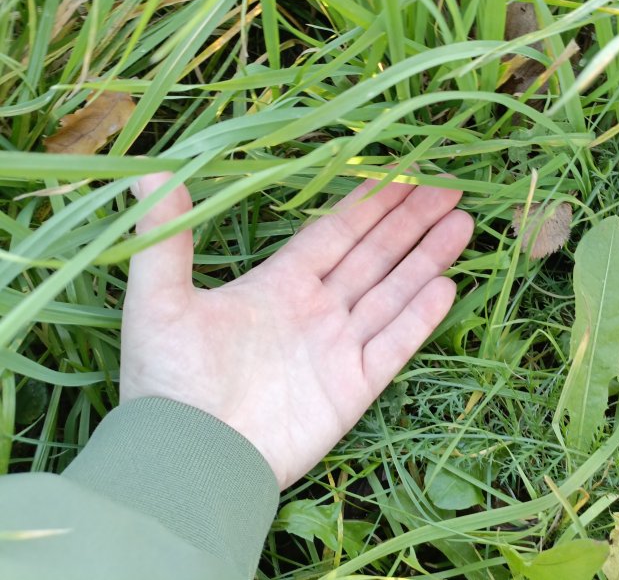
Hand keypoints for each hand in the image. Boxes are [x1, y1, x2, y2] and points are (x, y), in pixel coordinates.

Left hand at [120, 172, 473, 488]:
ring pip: (392, 292)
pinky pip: (395, 344)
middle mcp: (314, 310)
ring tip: (462, 224)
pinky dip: (420, 316)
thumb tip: (144, 173)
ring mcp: (337, 348)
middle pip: (373, 255)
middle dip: (410, 222)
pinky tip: (448, 286)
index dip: (369, 203)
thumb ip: (165, 238)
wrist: (190, 457)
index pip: (335, 232)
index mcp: (278, 284)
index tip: (403, 173)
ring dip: (427, 258)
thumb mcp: (158, 300)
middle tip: (449, 189)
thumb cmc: (169, 378)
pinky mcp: (353, 387)